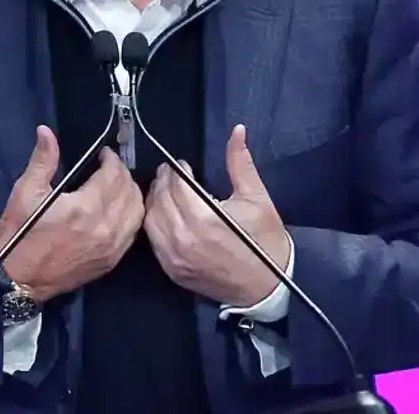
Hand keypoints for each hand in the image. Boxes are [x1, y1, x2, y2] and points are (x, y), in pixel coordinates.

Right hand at [0, 126, 143, 301]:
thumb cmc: (20, 236)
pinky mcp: (113, 259)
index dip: (111, 160)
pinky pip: (134, 230)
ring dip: (131, 191)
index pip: (113, 175)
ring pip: (137, 209)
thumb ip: (42, 161)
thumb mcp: (25, 194)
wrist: (22, 282)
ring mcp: (111, 246)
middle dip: (121, 172)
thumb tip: (46, 132)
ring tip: (118, 183)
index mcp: (83, 207)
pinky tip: (122, 207)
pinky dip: (133, 213)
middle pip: (128, 189)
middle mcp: (104, 227)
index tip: (104, 154)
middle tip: (110, 166)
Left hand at [143, 124, 290, 306]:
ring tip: (164, 190)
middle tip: (169, 172)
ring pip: (151, 219)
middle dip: (164, 181)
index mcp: (205, 218)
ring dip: (155, 200)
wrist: (267, 286)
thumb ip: (240, 163)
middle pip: (161, 199)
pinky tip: (163, 214)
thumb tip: (237, 131)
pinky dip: (154, 223)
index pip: (178, 185)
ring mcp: (175, 257)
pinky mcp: (172, 270)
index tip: (182, 165)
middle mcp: (184, 238)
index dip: (177, 170)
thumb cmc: (265, 240)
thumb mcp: (257, 198)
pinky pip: (153, 240)